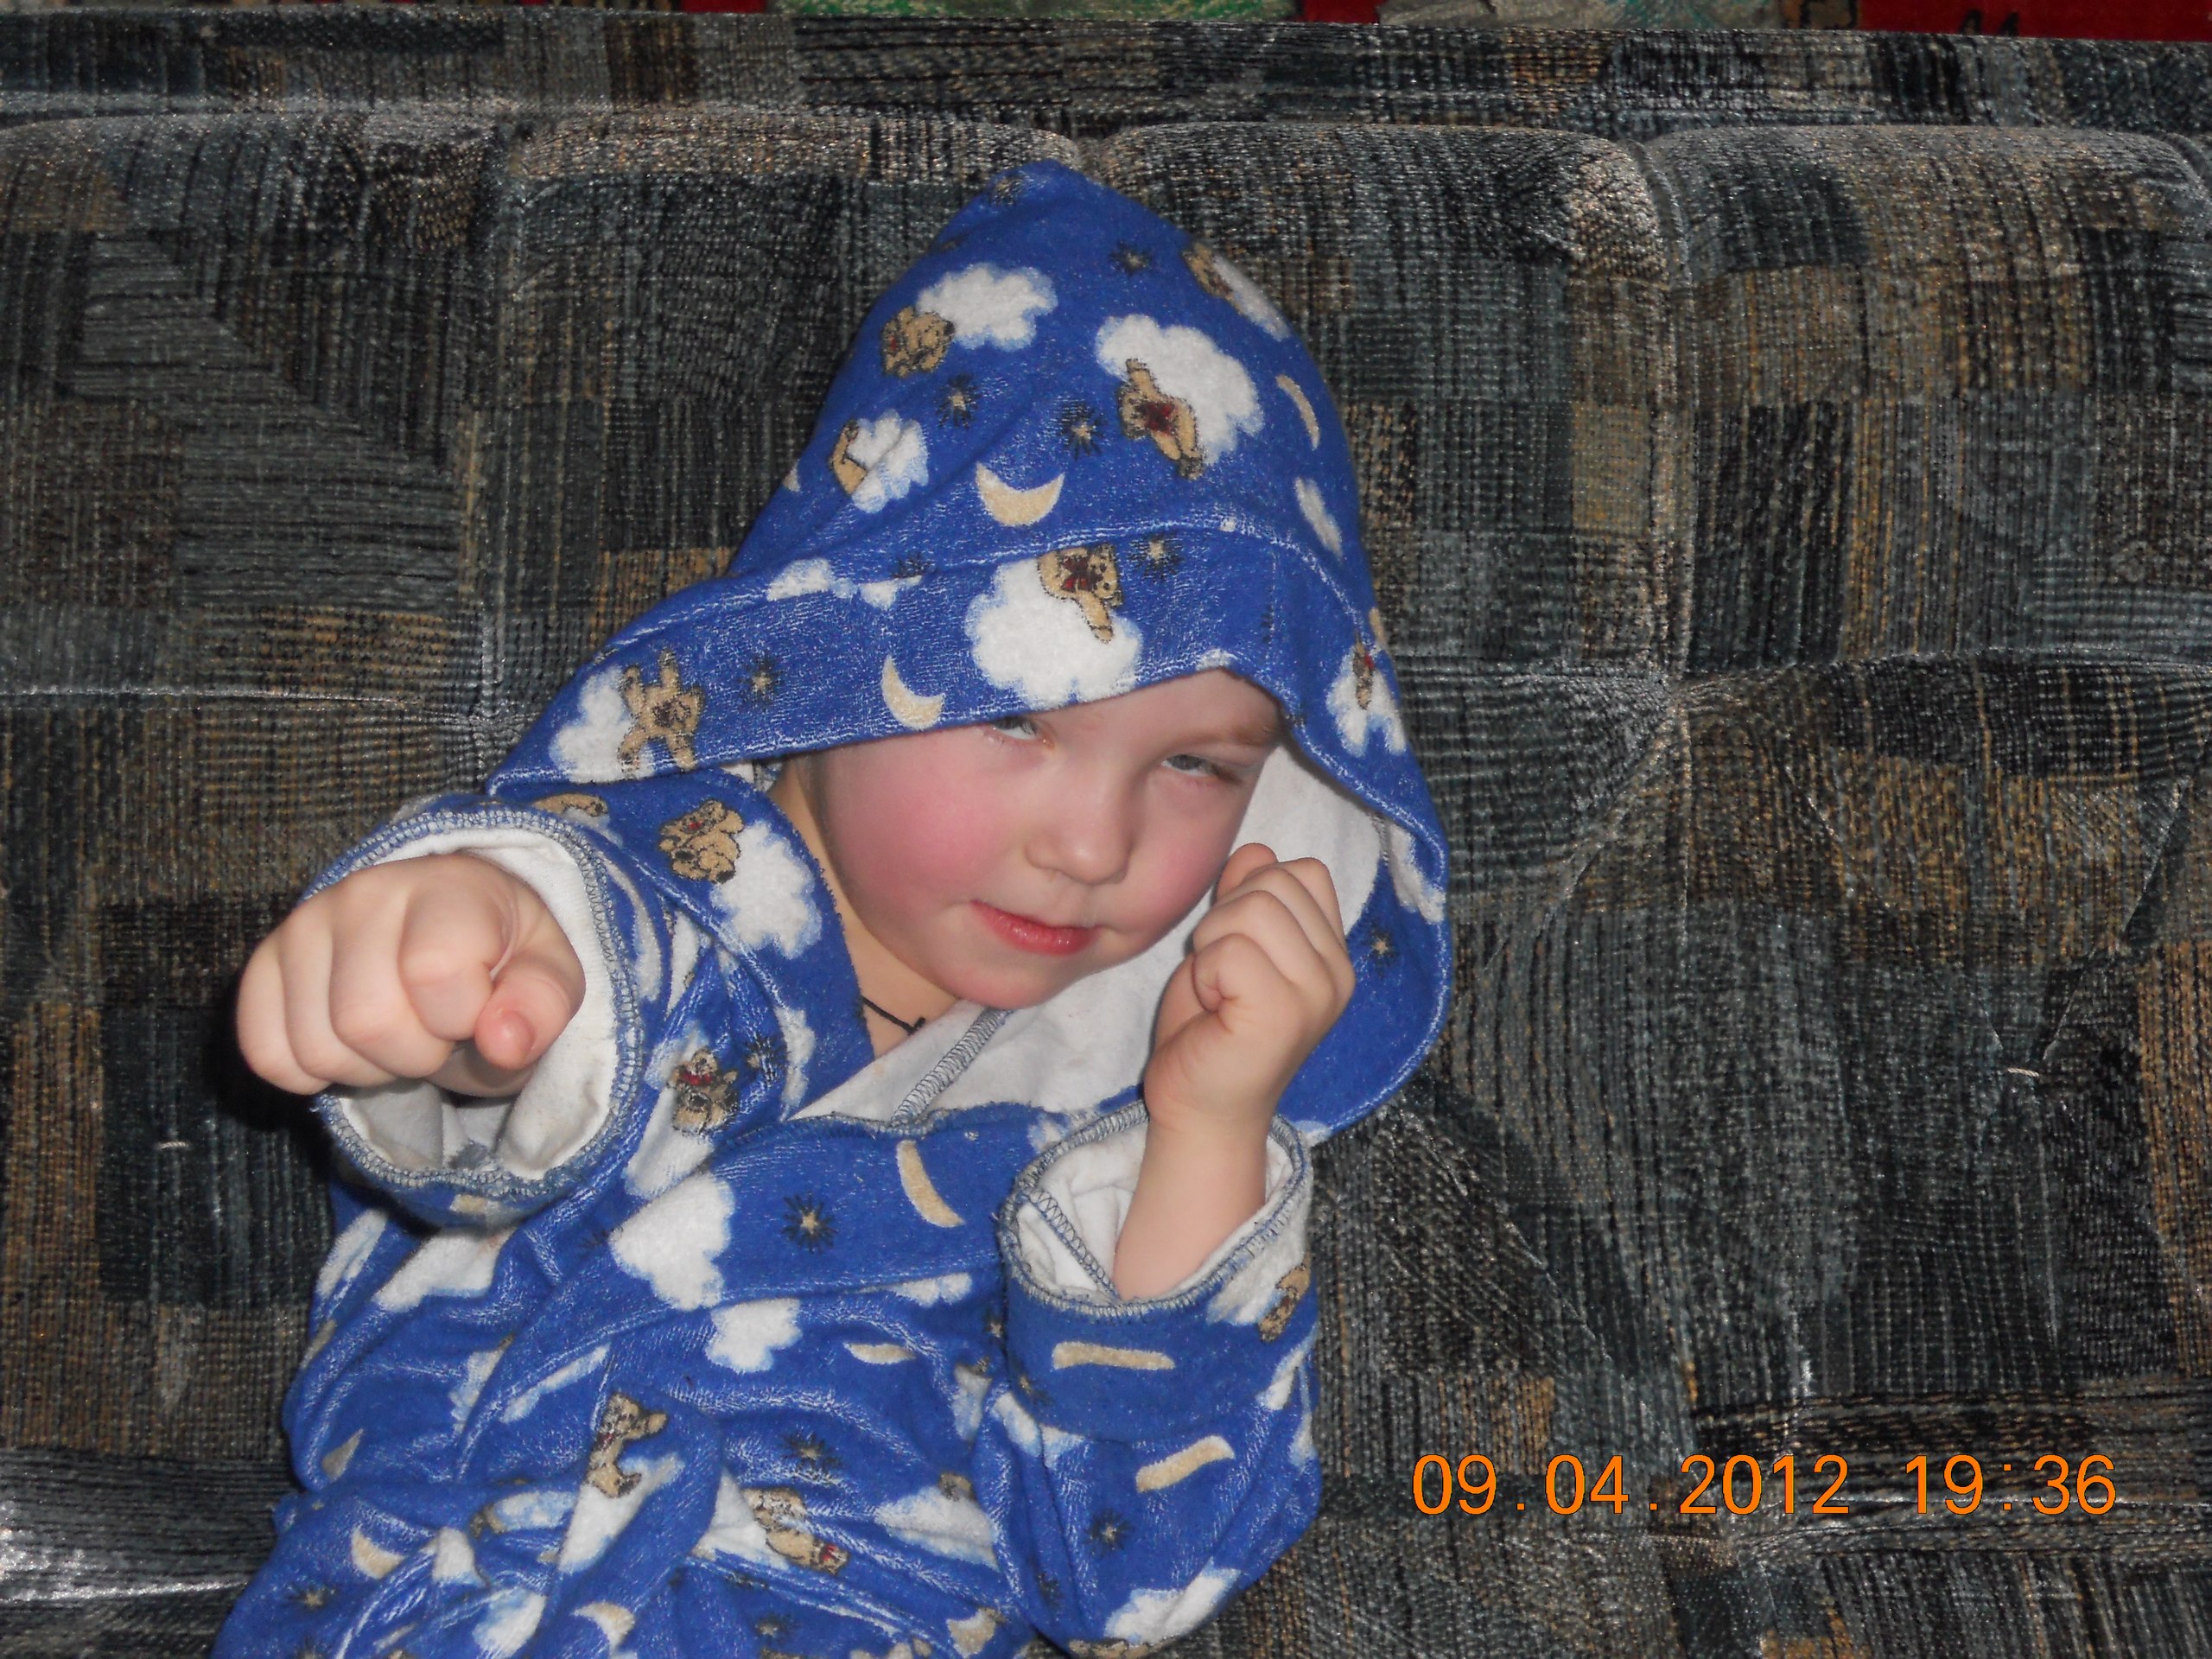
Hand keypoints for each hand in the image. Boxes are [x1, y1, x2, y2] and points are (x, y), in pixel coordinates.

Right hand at [236, 853, 585, 1098]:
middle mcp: (363, 892)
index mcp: (445, 886)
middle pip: (367, 1021)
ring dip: (369, 1067)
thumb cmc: (503, 956)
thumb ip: (542, 1005)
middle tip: (439, 1029)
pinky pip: (267, 1054)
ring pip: (317, 1047)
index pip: (433, 972)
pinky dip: (313, 1073)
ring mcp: (304, 924)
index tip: (481, 1006)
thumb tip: (503, 1042)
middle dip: (417, 1052)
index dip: (464, 1016)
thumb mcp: (549, 975)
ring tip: (400, 1029)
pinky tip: (351, 1042)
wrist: (450, 930)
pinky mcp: (264, 963)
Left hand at [1142, 842, 1355, 1143]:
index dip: (1253, 891)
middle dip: (1226, 917)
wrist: (1200, 1109)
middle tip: (1220, 975)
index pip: (1304, 871)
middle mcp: (1337, 972)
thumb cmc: (1212, 1032)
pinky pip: (1230, 950)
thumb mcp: (1229, 946)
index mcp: (1333, 953)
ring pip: (1252, 909)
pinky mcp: (1283, 1014)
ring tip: (1218, 991)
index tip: (1235, 946)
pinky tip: (1213, 1009)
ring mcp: (1316, 994)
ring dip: (1212, 945)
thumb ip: (1246, 897)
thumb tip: (1256, 851)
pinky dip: (1205, 973)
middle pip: (1275, 881)